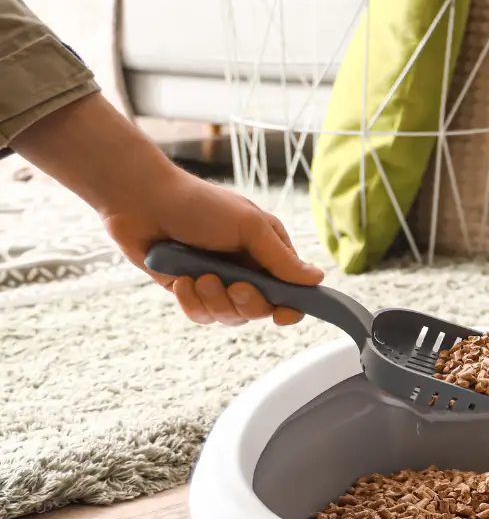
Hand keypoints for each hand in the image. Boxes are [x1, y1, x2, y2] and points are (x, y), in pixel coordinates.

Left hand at [103, 168, 322, 326]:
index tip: (283, 314)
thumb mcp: (249, 227)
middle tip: (233, 286)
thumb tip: (316, 280)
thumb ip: (281, 259)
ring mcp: (216, 282)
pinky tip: (180, 280)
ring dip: (214, 300)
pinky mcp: (189, 292)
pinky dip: (191, 301)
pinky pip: (200, 315)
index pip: (289, 291)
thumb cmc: (198, 204)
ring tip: (197, 276)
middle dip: (246, 303)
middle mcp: (244, 270)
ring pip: (229, 317)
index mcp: (266, 252)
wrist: (142, 201)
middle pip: (260, 310)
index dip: (290, 307)